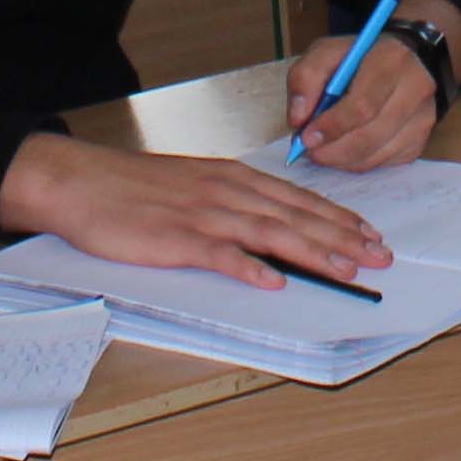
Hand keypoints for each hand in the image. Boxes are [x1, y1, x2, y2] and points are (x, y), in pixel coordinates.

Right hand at [0, 134, 393, 289]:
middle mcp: (226, 192)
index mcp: (232, 179)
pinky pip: (219, 254)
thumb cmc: (134, 188)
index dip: (337, 217)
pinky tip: (274, 281)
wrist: (81, 182)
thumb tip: (269, 226)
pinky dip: (248, 267)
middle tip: (379, 256)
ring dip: (313, 252)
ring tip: (347, 269)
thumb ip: (231, 203)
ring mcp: (202, 215)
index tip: (369, 233)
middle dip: (342, 237)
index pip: (297, 199)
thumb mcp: (193, 185)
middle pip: (295, 217)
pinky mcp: (175, 238)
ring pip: (270, 234)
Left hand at [285, 29, 444, 170]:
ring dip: (341, 159)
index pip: (363, 105)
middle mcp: (416, 90)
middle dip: (332, 149)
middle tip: (309, 150)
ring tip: (322, 149)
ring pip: (376, 155)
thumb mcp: (326, 52)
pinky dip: (357, 162)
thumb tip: (298, 119)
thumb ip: (305, 77)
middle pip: (370, 136)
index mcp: (392, 60)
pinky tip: (345, 147)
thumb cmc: (361, 58)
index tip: (305, 138)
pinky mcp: (420, 141)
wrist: (404, 60)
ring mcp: (423, 119)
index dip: (332, 126)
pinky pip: (383, 164)